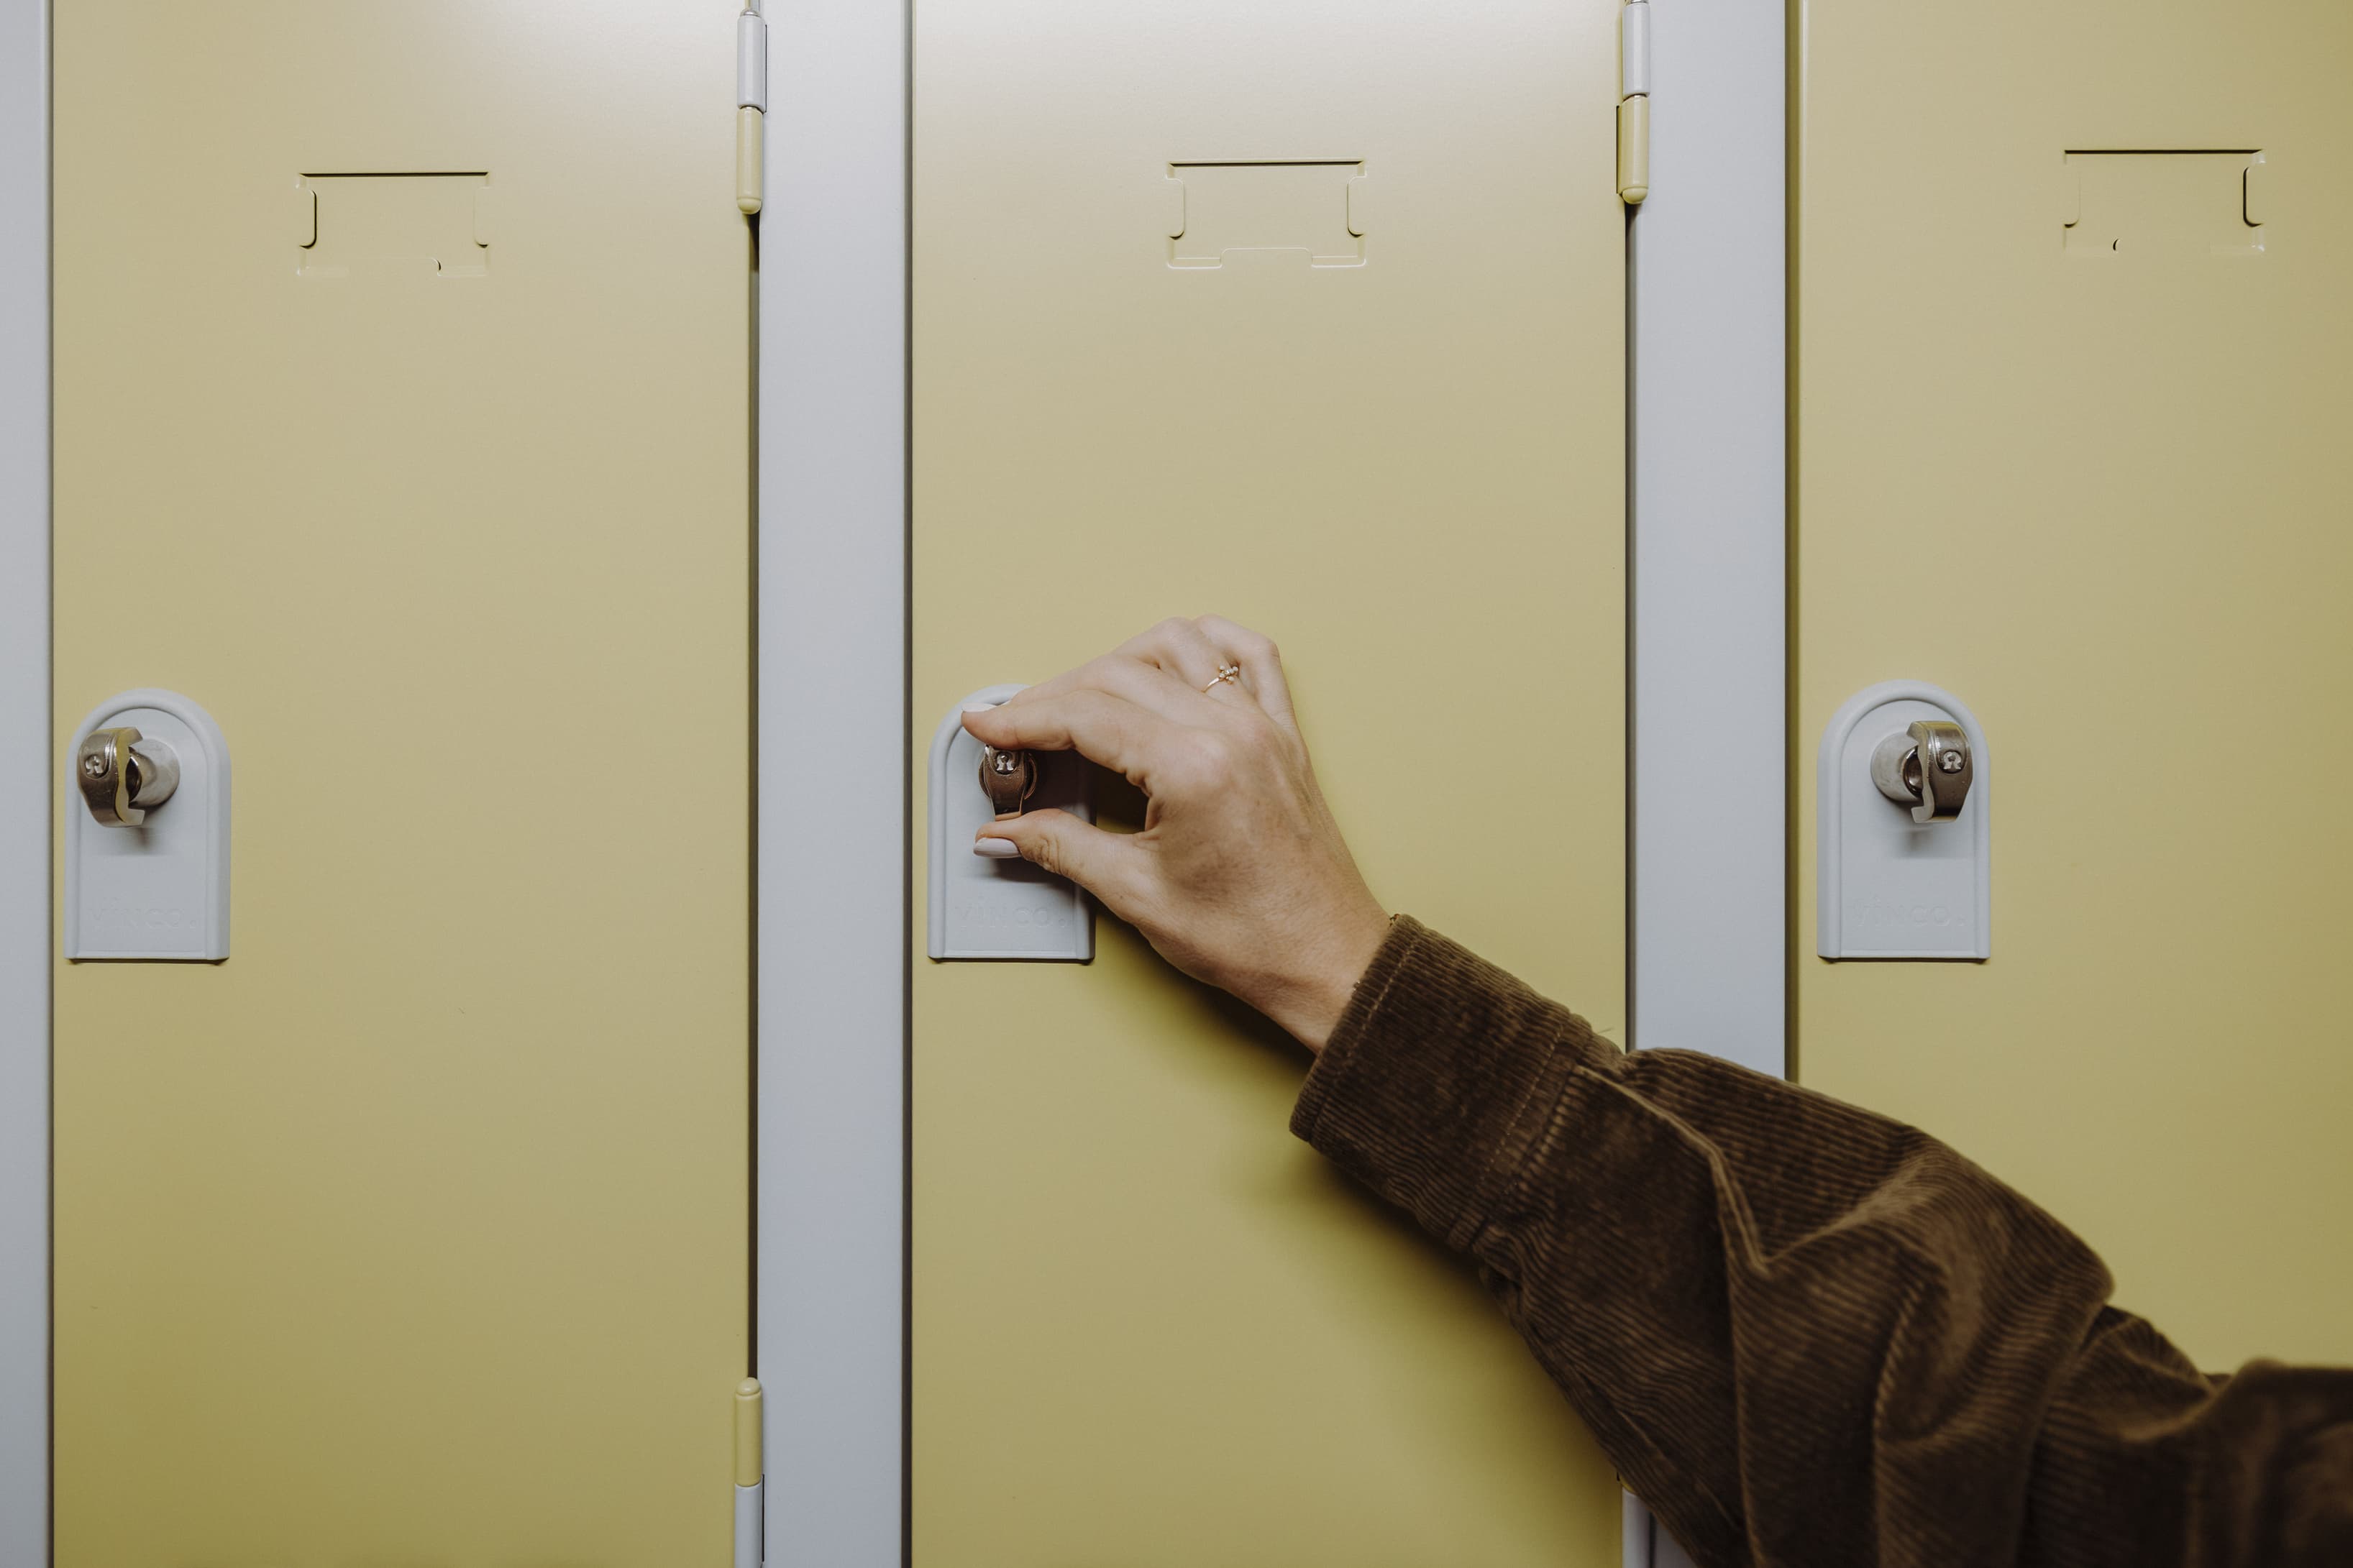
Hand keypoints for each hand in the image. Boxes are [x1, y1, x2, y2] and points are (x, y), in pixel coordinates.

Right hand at [960, 616, 1389, 1051]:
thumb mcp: (1138, 895)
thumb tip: (1006, 830)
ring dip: (1119, 659)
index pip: (1086, 715)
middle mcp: (1233, 732)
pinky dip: (1206, 643)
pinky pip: (1250, 655)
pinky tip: (1173, 659)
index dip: (1022, 717)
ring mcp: (1263, 727)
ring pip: (1179, 645)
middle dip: (1055, 694)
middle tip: (1019, 728)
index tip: (988, 724)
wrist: (1327, 959)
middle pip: (1120, 674)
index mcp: (1195, 768)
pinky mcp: (1284, 736)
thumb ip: (1062, 848)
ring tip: (1082, 697)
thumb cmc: (1253, 939)